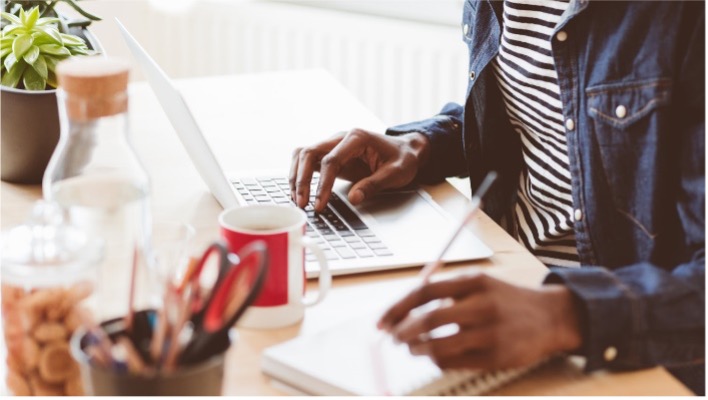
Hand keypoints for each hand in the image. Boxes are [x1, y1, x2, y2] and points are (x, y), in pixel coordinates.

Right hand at [289, 129, 429, 211]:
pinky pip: (308, 161)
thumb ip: (374, 185)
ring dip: (296, 176)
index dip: (322, 184)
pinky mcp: (330, 154)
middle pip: (309, 153)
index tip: (320, 204)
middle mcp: (340, 138)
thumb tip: (354, 198)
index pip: (331, 160)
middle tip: (302, 203)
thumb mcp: (396, 173)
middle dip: (301, 179)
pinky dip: (300, 175)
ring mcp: (333, 145)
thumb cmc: (402, 159)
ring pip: (303, 155)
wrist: (405, 150)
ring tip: (297, 200)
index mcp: (356, 138)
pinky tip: (300, 193)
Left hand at [377, 274, 581, 369]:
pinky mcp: (497, 356)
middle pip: (430, 318)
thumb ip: (445, 292)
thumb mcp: (479, 283)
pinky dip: (438, 361)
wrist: (551, 316)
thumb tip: (404, 310)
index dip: (398, 308)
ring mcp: (491, 332)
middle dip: (403, 331)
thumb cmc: (505, 299)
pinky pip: (455, 362)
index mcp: (474, 281)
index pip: (424, 291)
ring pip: (440, 344)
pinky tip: (436, 356)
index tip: (382, 321)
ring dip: (418, 349)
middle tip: (394, 337)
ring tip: (413, 347)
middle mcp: (482, 304)